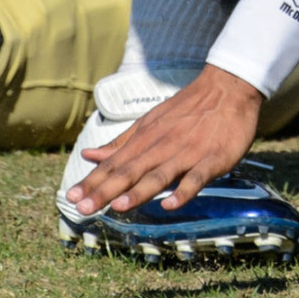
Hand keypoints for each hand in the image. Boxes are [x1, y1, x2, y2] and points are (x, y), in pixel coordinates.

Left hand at [63, 65, 265, 216]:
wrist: (228, 88)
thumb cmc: (188, 109)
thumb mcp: (150, 122)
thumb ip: (122, 143)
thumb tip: (89, 156)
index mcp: (146, 139)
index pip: (114, 164)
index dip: (92, 181)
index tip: (71, 197)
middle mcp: (161, 147)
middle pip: (130, 172)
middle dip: (105, 191)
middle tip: (82, 209)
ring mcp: (186, 153)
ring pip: (159, 175)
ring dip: (139, 191)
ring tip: (118, 207)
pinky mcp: (211, 159)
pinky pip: (196, 178)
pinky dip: (183, 191)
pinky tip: (170, 204)